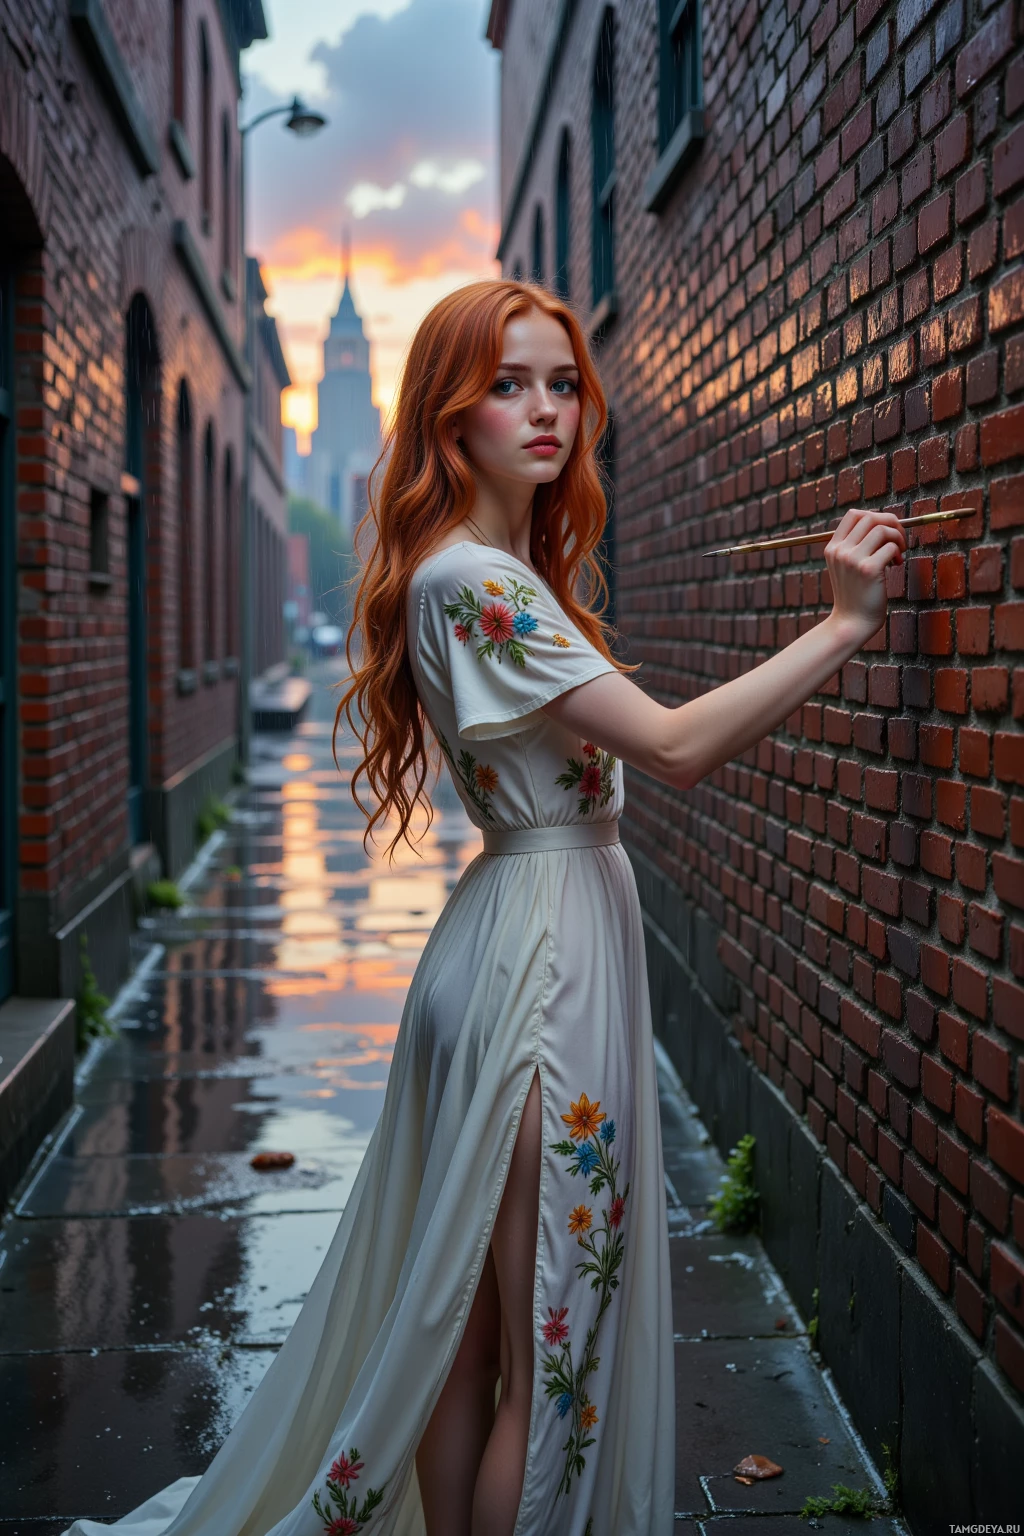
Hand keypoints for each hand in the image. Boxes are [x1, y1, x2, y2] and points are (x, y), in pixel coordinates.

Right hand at [824, 507, 906, 646]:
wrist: (851, 623)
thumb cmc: (855, 595)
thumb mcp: (846, 567)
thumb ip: (856, 546)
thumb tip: (884, 524)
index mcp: (833, 548)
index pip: (854, 515)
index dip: (875, 516)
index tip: (884, 530)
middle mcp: (840, 551)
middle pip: (870, 518)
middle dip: (891, 523)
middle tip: (898, 540)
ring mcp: (853, 560)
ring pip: (882, 529)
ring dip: (897, 537)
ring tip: (897, 553)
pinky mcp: (868, 570)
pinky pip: (890, 547)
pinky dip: (898, 552)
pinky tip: (895, 564)